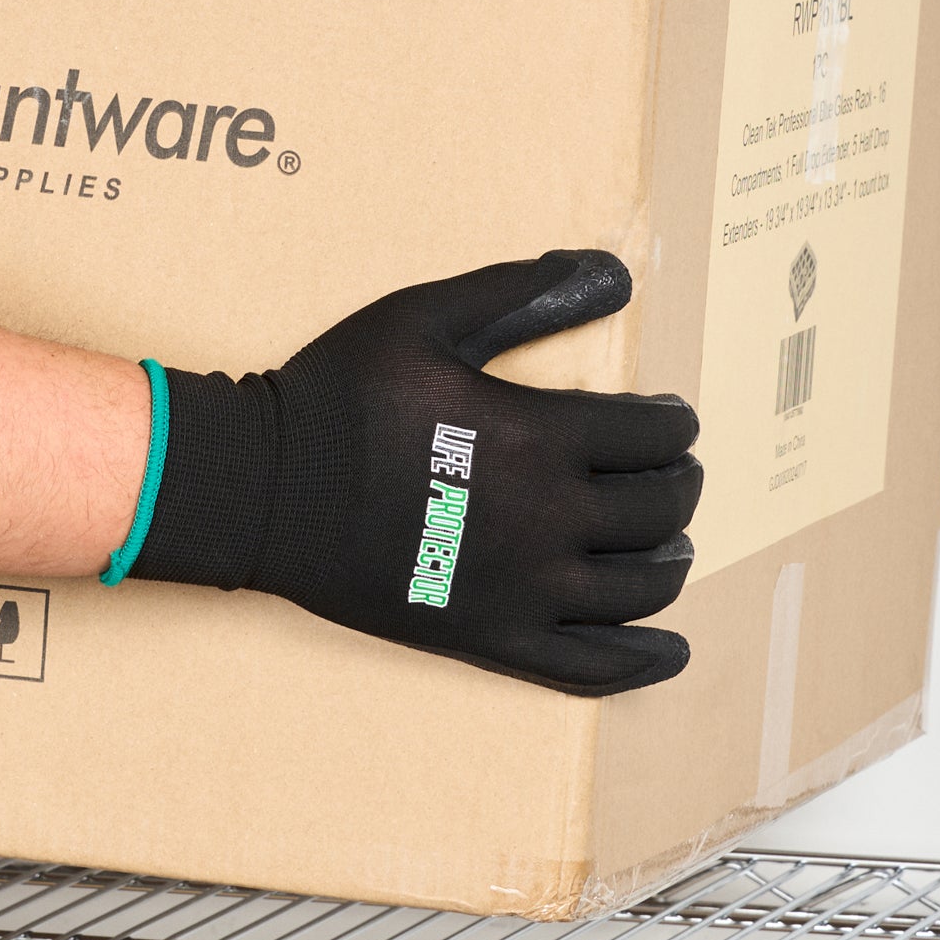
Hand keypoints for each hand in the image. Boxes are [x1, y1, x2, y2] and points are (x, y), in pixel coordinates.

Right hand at [130, 250, 702, 694]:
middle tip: (668, 472)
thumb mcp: (423, 319)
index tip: (667, 417)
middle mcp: (547, 520)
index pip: (654, 436)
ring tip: (665, 543)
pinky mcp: (489, 638)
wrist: (262, 489)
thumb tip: (615, 273)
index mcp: (540, 438)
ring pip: (642, 589)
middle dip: (678, 485)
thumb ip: (520, 292)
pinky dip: (644, 660)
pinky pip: (590, 666)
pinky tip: (670, 649)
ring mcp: (521, 590)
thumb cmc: (336, 397)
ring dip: (669, 561)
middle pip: (660, 511)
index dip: (674, 424)